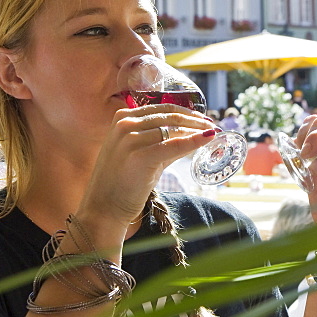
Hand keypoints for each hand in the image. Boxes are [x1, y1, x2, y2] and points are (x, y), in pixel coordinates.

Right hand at [81, 103, 216, 222]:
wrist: (103, 208)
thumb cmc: (123, 182)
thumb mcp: (144, 154)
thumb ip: (165, 142)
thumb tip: (196, 134)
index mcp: (123, 118)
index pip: (162, 109)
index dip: (186, 113)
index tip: (203, 118)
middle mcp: (125, 124)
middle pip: (170, 116)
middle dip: (195, 120)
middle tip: (213, 125)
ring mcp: (130, 139)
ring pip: (173, 129)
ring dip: (196, 130)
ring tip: (212, 134)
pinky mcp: (139, 156)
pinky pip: (173, 145)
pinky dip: (193, 141)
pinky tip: (207, 138)